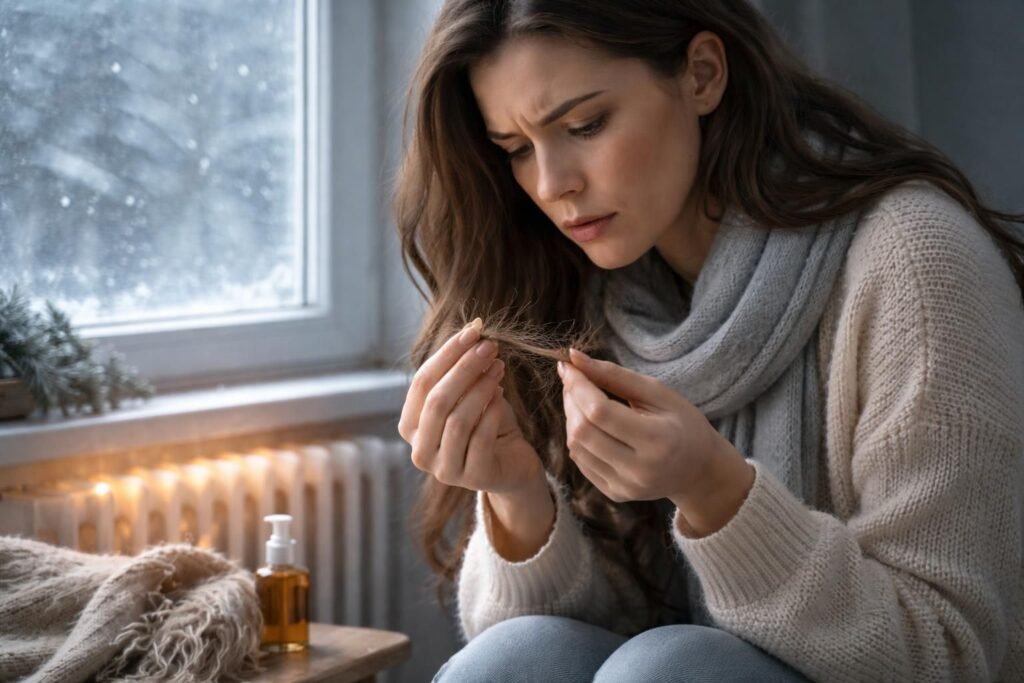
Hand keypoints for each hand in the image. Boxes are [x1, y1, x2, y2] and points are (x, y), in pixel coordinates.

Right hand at [398, 319, 544, 494]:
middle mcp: (420, 451)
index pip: (421, 383)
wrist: (512, 462)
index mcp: (410, 426)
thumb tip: (472, 330)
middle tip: (489, 347)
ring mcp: (444, 469)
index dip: (446, 355)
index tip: (472, 332)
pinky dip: (491, 411)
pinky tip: (501, 394)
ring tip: (498, 367)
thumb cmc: (485, 423)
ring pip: (457, 420)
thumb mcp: (468, 394)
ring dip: (480, 388)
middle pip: (437, 400)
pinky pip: (480, 438)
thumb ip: (461, 370)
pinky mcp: (473, 478)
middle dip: (464, 368)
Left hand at [558, 349, 751, 523]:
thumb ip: (615, 375)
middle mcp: (639, 470)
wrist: (698, 469)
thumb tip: (575, 358)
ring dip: (571, 417)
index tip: (568, 365)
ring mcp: (625, 486)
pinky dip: (578, 437)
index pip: (601, 412)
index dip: (578, 386)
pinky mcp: (614, 494)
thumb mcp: (658, 393)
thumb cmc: (682, 423)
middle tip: (574, 380)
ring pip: (576, 447)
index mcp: (658, 440)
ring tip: (581, 399)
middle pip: (583, 431)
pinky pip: (580, 462)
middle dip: (571, 400)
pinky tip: (589, 423)